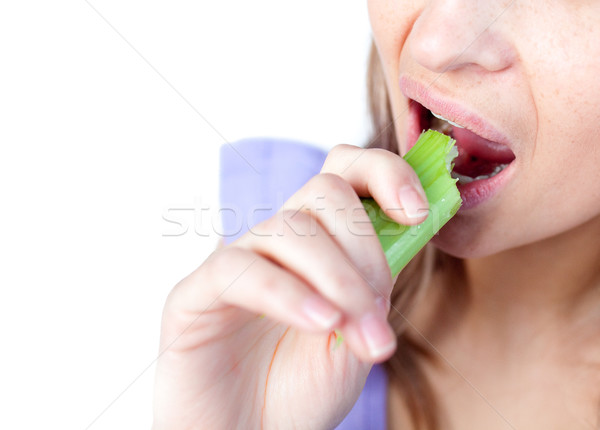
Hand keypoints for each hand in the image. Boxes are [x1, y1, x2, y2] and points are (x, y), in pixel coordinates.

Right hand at [152, 145, 428, 428]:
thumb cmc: (301, 391)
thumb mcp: (358, 336)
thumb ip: (377, 284)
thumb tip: (411, 228)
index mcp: (316, 245)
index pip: (344, 173)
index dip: (384, 173)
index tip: (417, 210)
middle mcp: (275, 244)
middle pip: (325, 192)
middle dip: (366, 250)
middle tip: (377, 312)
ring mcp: (235, 263)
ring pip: (290, 229)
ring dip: (339, 280)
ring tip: (357, 336)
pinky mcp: (195, 293)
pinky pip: (241, 270)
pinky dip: (290, 294)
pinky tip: (320, 324)